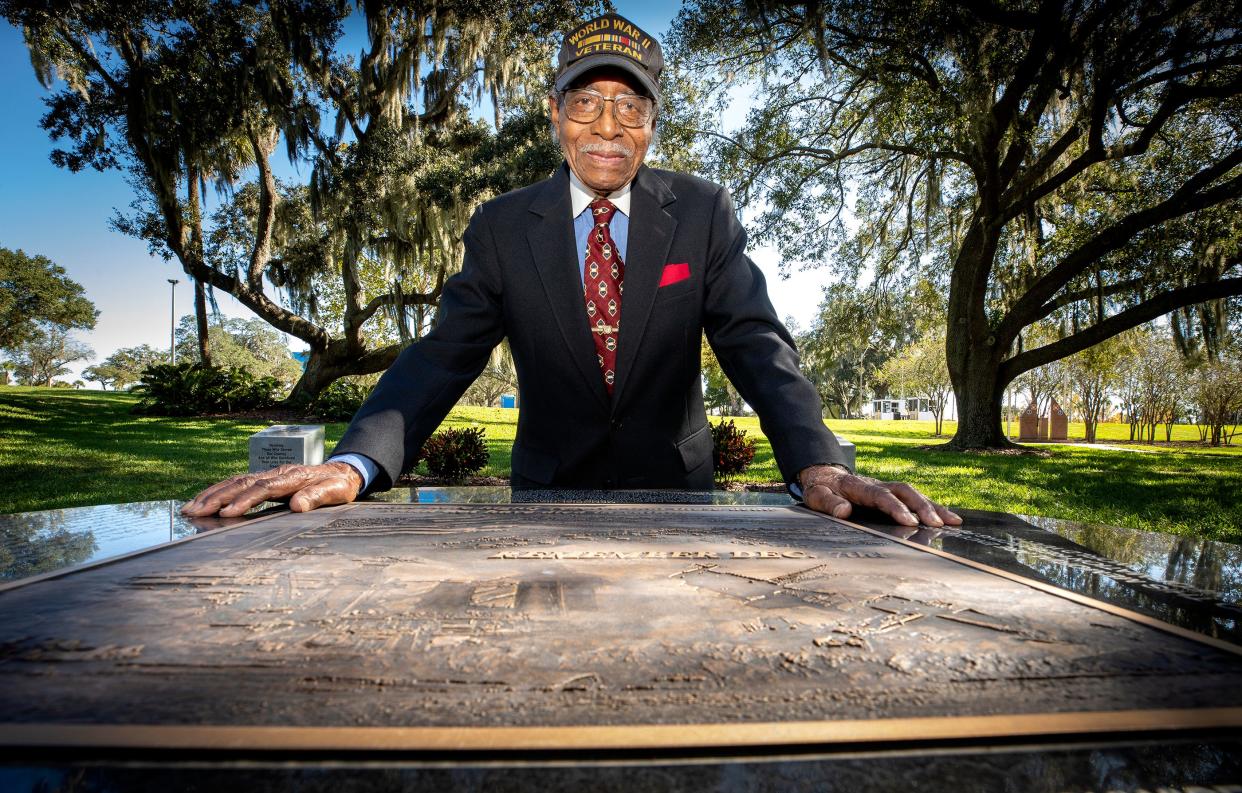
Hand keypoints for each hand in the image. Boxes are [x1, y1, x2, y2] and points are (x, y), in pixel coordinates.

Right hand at [180, 462, 363, 517]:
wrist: (344, 471)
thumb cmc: (339, 485)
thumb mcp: (335, 493)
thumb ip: (317, 497)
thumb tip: (298, 505)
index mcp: (292, 477)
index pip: (263, 488)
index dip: (244, 500)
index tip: (226, 513)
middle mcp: (276, 473)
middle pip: (241, 482)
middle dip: (216, 497)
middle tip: (193, 512)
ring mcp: (269, 474)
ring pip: (235, 481)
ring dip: (211, 494)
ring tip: (189, 508)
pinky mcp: (266, 479)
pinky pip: (238, 483)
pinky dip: (219, 491)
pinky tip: (205, 501)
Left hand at [798, 464, 961, 527]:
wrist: (824, 475)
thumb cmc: (821, 489)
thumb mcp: (816, 496)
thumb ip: (829, 503)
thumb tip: (845, 511)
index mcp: (859, 487)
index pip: (881, 496)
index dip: (896, 508)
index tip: (910, 521)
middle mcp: (877, 484)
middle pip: (905, 491)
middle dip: (923, 507)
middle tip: (937, 525)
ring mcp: (886, 487)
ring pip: (914, 493)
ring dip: (934, 507)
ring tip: (954, 522)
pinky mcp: (892, 493)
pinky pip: (914, 497)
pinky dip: (932, 506)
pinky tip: (948, 518)